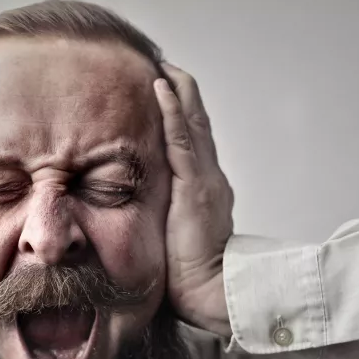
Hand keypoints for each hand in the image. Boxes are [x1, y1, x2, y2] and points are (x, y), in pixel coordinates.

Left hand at [154, 63, 233, 336]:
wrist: (210, 291)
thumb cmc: (189, 271)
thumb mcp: (177, 234)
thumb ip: (170, 213)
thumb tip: (148, 208)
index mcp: (204, 189)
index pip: (193, 144)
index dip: (183, 117)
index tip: (170, 93)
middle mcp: (210, 177)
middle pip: (197, 127)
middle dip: (184, 96)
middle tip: (170, 69)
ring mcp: (205, 179)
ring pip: (192, 125)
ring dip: (180, 93)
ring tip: (168, 67)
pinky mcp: (195, 185)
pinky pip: (181, 140)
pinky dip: (173, 112)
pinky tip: (163, 89)